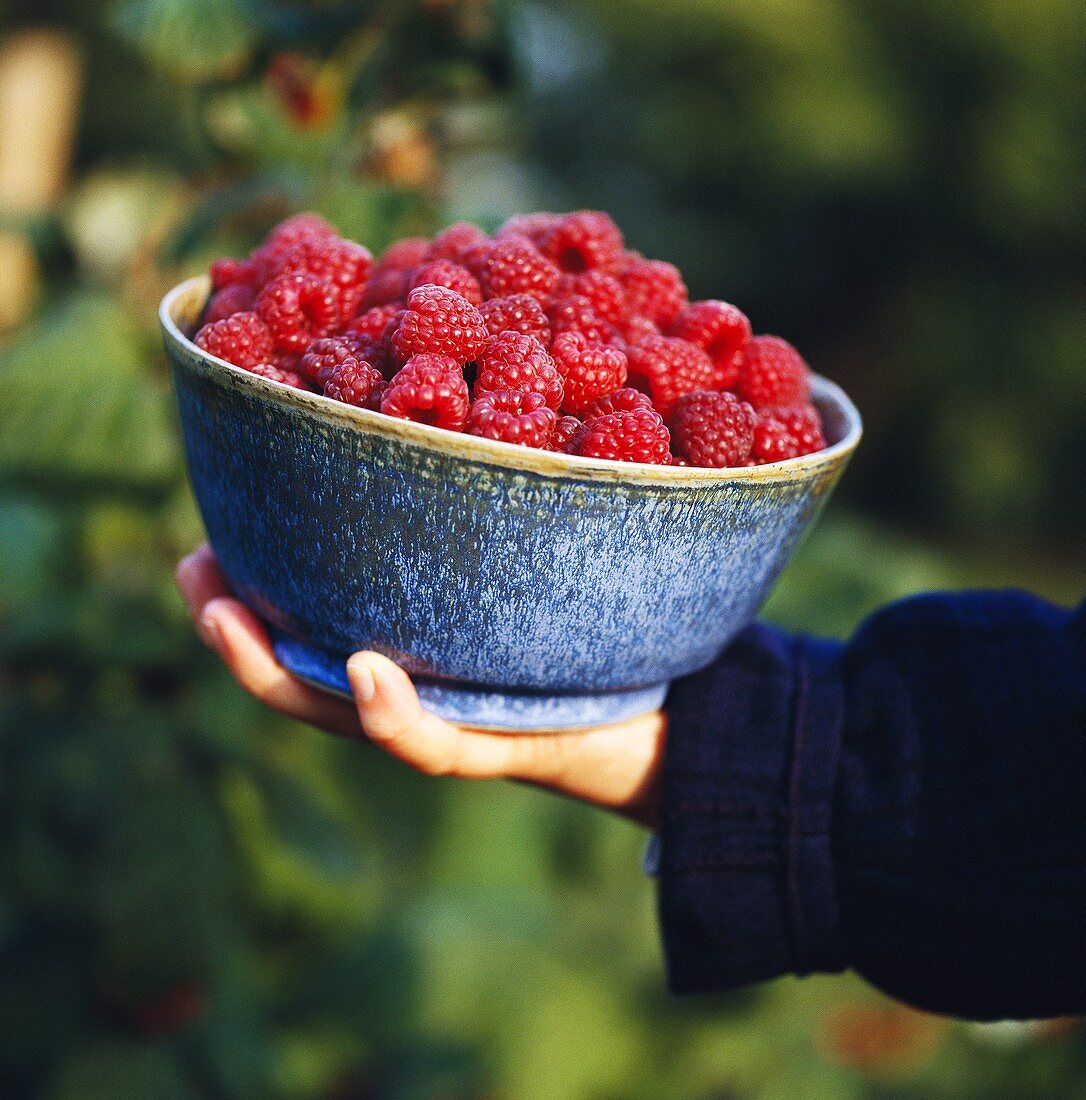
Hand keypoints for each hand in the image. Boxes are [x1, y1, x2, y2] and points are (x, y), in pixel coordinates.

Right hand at [175, 546, 666, 826]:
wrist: (660, 713)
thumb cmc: (584, 623)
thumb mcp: (521, 558)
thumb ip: (473, 513)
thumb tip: (441, 413)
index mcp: (398, 646)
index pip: (299, 625)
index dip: (238, 592)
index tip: (199, 542)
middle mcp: (406, 692)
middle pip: (293, 675)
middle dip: (230, 630)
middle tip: (193, 573)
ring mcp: (445, 724)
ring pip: (337, 713)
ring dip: (273, 671)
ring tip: (230, 619)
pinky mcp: (498, 749)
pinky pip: (433, 744)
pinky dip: (391, 714)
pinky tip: (362, 670)